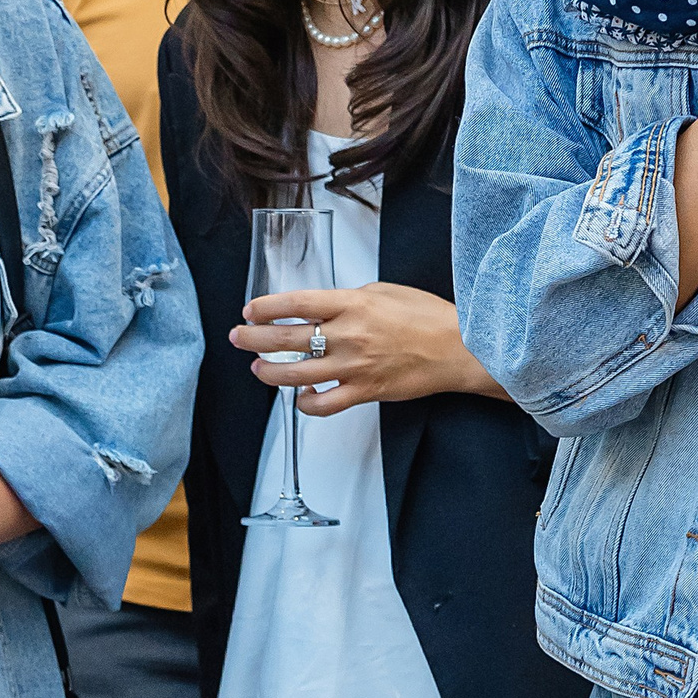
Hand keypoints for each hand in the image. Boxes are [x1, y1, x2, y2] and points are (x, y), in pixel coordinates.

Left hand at [232, 282, 500, 412]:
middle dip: (254, 338)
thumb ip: (348, 300)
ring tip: (258, 369)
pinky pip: (323, 405)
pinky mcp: (364, 392)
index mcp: (353, 304)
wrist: (459, 348)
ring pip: (296, 376)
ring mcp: (355, 366)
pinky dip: (305, 403)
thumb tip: (321, 309)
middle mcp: (349, 335)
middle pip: (286, 339)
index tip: (251, 309)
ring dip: (269, 373)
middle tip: (238, 337)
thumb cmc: (427, 316)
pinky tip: (300, 396)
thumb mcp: (384, 291)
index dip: (267, 307)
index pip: (297, 304)